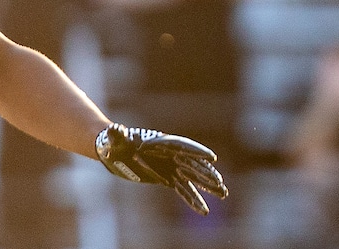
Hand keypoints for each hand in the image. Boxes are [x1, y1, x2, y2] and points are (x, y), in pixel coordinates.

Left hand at [95, 123, 227, 214]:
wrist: (116, 149)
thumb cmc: (115, 142)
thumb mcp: (115, 139)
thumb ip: (116, 135)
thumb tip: (114, 129)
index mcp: (163, 143)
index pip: (183, 147)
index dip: (197, 152)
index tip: (212, 157)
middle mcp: (171, 155)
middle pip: (193, 164)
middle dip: (207, 174)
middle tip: (220, 183)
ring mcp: (171, 167)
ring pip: (193, 178)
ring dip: (208, 186)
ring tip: (224, 193)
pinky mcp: (167, 178)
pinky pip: (183, 189)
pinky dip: (194, 199)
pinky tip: (204, 210)